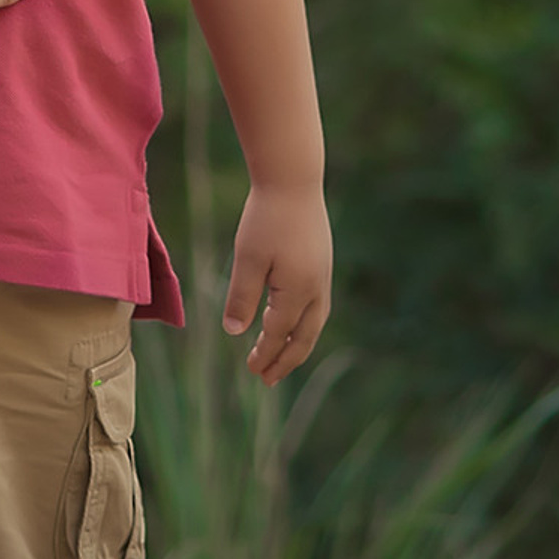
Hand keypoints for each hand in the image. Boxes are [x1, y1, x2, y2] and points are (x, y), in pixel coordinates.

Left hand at [223, 182, 332, 384]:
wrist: (294, 178)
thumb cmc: (267, 217)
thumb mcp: (248, 257)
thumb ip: (242, 297)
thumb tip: (235, 333)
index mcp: (298, 292)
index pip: (278, 334)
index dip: (264, 355)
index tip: (250, 370)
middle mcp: (317, 289)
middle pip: (303, 338)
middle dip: (285, 361)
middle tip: (267, 380)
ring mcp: (323, 276)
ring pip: (314, 324)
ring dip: (296, 345)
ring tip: (282, 358)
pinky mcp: (322, 262)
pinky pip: (317, 306)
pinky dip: (304, 323)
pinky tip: (291, 321)